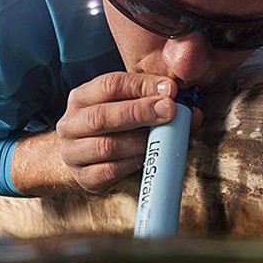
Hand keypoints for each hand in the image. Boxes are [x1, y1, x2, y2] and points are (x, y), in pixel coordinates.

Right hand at [55, 72, 202, 193]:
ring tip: (163, 139)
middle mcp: (70, 124)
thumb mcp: (125, 105)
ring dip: (139, 142)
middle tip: (170, 111)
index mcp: (81, 98)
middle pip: (102, 116)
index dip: (142, 86)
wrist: (81, 156)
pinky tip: (147, 158)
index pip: (110, 85)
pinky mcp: (82, 178)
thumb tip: (191, 112)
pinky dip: (132, 165)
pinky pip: (108, 172)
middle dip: (140, 112)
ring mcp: (72, 153)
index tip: (170, 90)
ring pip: (106, 146)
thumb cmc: (112, 126)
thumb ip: (153, 102)